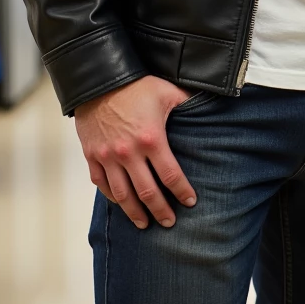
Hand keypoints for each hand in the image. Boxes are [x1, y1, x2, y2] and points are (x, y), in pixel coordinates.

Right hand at [74, 75, 196, 228]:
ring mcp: (108, 156)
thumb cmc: (136, 85)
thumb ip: (188, 103)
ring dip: (134, 212)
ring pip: (122, 195)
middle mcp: (128, 153)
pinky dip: (112, 197)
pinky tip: (121, 203)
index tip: (190, 202)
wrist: (98, 79)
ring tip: (144, 224)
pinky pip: (101, 184)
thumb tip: (212, 106)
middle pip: (147, 193)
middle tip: (169, 223)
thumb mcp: (167, 92)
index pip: (171, 175)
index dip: (182, 191)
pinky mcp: (92, 155)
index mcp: (151, 139)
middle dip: (161, 211)